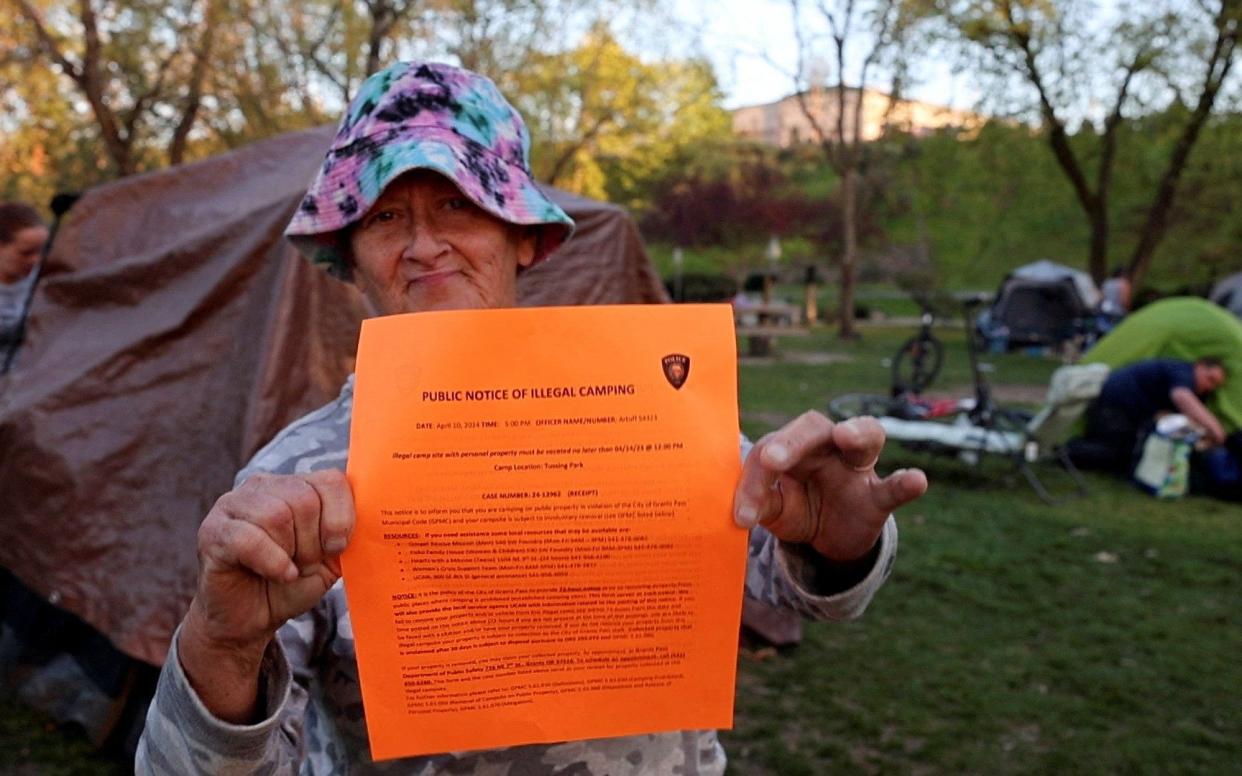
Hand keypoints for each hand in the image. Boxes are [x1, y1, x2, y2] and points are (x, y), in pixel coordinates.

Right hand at [179, 470, 353, 720]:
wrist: (251, 619)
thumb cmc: (293, 582)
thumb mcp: (331, 557)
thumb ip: (349, 532)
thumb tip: (380, 515)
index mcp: (296, 485)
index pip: (330, 480)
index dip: (340, 517)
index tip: (336, 548)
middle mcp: (264, 486)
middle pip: (304, 499)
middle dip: (313, 541)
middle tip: (305, 563)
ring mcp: (233, 504)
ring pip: (276, 515)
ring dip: (290, 553)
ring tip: (288, 569)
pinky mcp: (212, 531)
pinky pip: (248, 537)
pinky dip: (271, 561)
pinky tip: (279, 574)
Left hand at [733, 413, 926, 562]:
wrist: (828, 536)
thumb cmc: (797, 507)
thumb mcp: (774, 508)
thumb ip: (761, 503)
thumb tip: (742, 513)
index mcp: (794, 446)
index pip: (772, 449)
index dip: (754, 478)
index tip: (743, 512)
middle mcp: (828, 447)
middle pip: (814, 427)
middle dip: (792, 439)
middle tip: (771, 458)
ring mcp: (858, 468)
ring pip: (867, 435)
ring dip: (855, 432)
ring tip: (845, 435)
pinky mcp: (878, 497)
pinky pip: (894, 486)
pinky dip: (906, 483)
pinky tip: (916, 481)